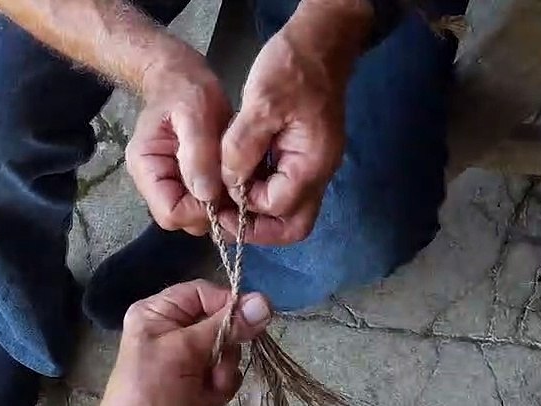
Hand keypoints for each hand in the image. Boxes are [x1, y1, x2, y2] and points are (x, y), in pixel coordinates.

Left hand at [86, 281, 271, 405]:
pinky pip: (224, 374)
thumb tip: (266, 302)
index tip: (250, 321)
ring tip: (204, 389)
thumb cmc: (152, 390)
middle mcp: (172, 329)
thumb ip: (226, 326)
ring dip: (221, 373)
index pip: (204, 293)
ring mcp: (186, 357)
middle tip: (216, 366)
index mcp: (158, 312)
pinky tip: (202, 402)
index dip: (228, 306)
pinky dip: (218, 389)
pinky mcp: (197, 381)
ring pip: (226, 352)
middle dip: (223, 349)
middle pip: (220, 323)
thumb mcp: (186, 352)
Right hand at [127, 53, 231, 235]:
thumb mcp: (195, 114)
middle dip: (212, 209)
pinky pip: (205, 201)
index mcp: (147, 168)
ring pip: (197, 214)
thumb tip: (206, 195)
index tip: (223, 191)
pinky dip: (223, 195)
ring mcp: (170, 183)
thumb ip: (198, 155)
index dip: (200, 210)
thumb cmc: (185, 89)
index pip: (170, 214)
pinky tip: (234, 176)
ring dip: (220, 203)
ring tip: (236, 178)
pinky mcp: (186, 181)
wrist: (180, 75)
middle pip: (184, 219)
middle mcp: (154, 183)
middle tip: (236, 186)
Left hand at [219, 1, 366, 244]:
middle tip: (224, 216)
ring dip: (257, 211)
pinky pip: (284, 187)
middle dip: (257, 228)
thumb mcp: (262, 103)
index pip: (277, 208)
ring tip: (225, 197)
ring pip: (289, 210)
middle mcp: (319, 172)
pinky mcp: (304, 155)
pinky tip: (238, 175)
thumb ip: (243, 147)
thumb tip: (229, 182)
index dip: (246, 204)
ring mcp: (314, 165)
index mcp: (312, 163)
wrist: (320, 41)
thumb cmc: (293, 67)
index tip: (220, 189)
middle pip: (292, 225)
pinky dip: (261, 190)